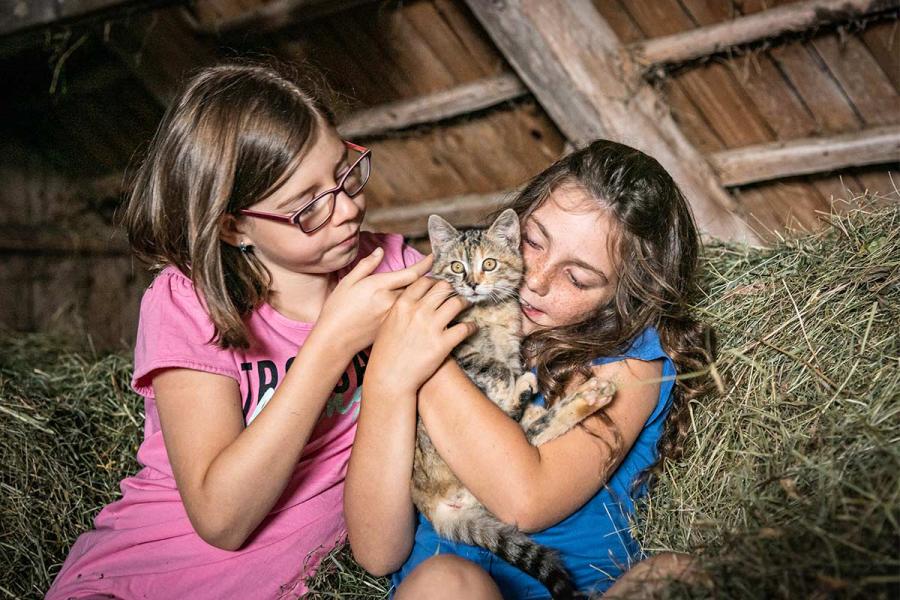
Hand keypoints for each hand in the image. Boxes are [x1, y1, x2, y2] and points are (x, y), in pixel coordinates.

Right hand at [315, 249, 433, 355]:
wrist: (334, 340)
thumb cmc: (337, 311)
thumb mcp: (348, 283)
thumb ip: (366, 266)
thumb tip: (380, 252)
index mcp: (378, 286)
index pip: (410, 273)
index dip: (425, 264)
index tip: (433, 258)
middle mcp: (389, 302)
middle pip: (419, 289)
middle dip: (430, 282)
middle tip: (439, 276)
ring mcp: (393, 318)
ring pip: (418, 304)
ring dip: (427, 297)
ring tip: (435, 291)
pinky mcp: (393, 330)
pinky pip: (411, 318)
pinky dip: (419, 311)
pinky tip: (422, 310)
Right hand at [367, 276, 477, 397]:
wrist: (389, 377)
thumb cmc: (385, 353)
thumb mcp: (386, 324)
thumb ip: (400, 309)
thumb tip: (413, 300)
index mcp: (403, 304)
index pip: (424, 282)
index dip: (435, 283)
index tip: (439, 288)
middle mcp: (418, 311)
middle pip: (443, 288)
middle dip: (451, 291)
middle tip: (454, 296)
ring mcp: (431, 326)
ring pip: (457, 303)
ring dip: (464, 303)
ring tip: (466, 307)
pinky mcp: (443, 344)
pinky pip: (465, 328)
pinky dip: (471, 327)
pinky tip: (471, 328)